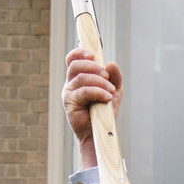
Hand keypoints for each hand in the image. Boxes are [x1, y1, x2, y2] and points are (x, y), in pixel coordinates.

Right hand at [62, 48, 122, 168]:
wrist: (100, 131)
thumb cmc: (104, 109)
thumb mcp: (114, 90)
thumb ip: (115, 76)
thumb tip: (111, 63)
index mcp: (78, 77)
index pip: (72, 59)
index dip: (80, 53)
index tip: (94, 54)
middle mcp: (70, 83)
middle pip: (75, 65)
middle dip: (94, 67)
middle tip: (107, 76)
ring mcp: (68, 93)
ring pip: (81, 78)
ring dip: (100, 82)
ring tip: (111, 91)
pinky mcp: (70, 103)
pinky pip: (84, 91)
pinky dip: (98, 92)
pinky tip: (107, 98)